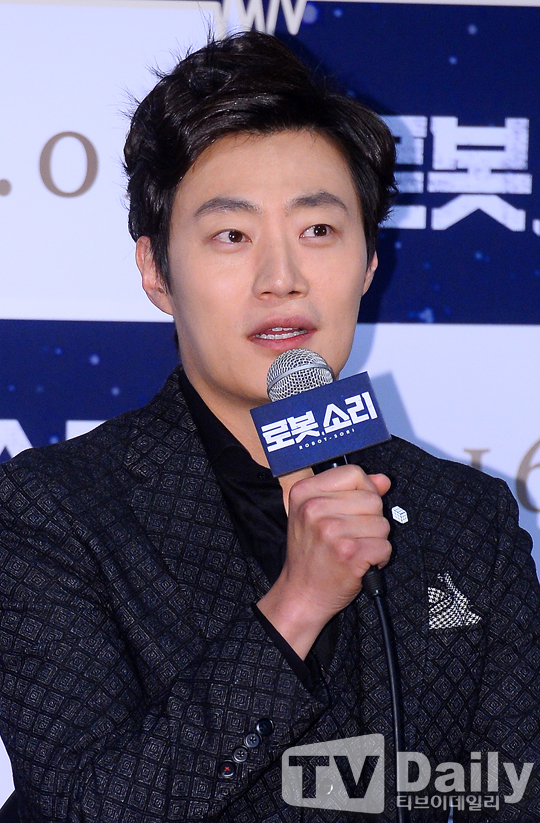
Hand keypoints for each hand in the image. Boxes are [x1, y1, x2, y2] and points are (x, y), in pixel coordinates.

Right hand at [257, 464, 390, 658]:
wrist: (301, 593)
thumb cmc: (310, 554)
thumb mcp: (318, 514)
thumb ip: (352, 492)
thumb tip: (384, 480)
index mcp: (304, 492)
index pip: (354, 473)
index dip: (363, 490)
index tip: (353, 509)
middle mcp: (314, 509)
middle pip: (372, 499)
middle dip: (370, 519)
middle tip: (350, 536)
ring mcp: (331, 531)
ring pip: (382, 523)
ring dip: (375, 540)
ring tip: (354, 550)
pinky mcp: (349, 553)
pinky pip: (385, 546)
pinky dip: (379, 558)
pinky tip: (360, 563)